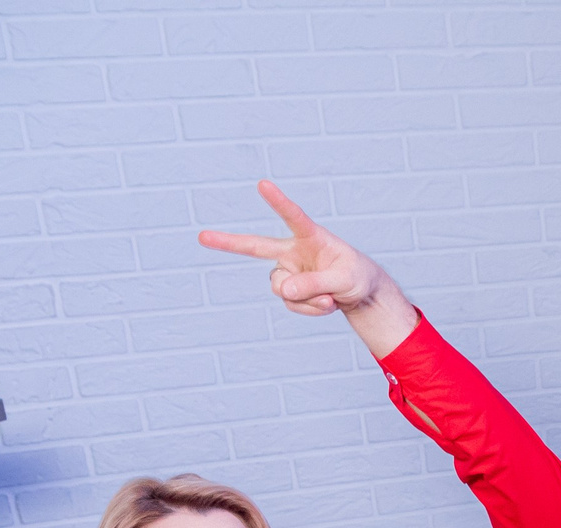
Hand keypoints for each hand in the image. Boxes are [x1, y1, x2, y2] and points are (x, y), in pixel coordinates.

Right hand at [198, 180, 418, 356]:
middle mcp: (293, 251)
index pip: (292, 216)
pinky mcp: (289, 290)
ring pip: (282, 289)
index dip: (278, 202)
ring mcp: (288, 271)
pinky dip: (310, 309)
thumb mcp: (344, 280)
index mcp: (310, 236)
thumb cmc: (356, 276)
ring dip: (307, 299)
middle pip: (255, 246)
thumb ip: (316, 284)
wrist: (360, 293)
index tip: (263, 184)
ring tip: (330, 298)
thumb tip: (283, 289)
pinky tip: (326, 303)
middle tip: (201, 236)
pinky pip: (292, 304)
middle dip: (227, 242)